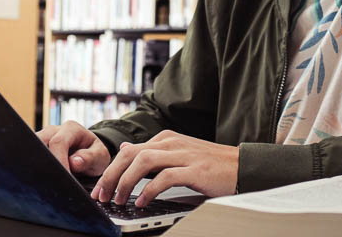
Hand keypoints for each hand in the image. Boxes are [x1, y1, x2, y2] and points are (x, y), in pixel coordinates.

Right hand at [36, 121, 110, 175]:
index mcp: (71, 129)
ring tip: (43, 182)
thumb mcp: (100, 156)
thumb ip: (89, 158)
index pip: (58, 142)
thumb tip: (73, 162)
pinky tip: (38, 180)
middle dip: (44, 163)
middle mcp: (54, 130)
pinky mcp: (36, 148)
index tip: (63, 178)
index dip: (58, 160)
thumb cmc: (95, 155)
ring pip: (31, 149)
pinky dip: (32, 167)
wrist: (90, 155)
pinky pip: (30, 155)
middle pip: (39, 143)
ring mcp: (43, 138)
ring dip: (36, 165)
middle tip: (50, 182)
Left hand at [91, 130, 237, 207]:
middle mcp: (171, 142)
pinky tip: (142, 202)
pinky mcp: (194, 169)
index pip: (129, 151)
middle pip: (131, 154)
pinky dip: (149, 191)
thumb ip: (153, 154)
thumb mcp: (178, 154)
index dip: (111, 169)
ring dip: (126, 182)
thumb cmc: (210, 165)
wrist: (241, 166)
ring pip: (143, 162)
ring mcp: (183, 154)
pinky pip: (164, 177)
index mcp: (166, 138)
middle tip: (102, 195)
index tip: (100, 188)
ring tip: (119, 199)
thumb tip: (125, 151)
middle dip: (111, 175)